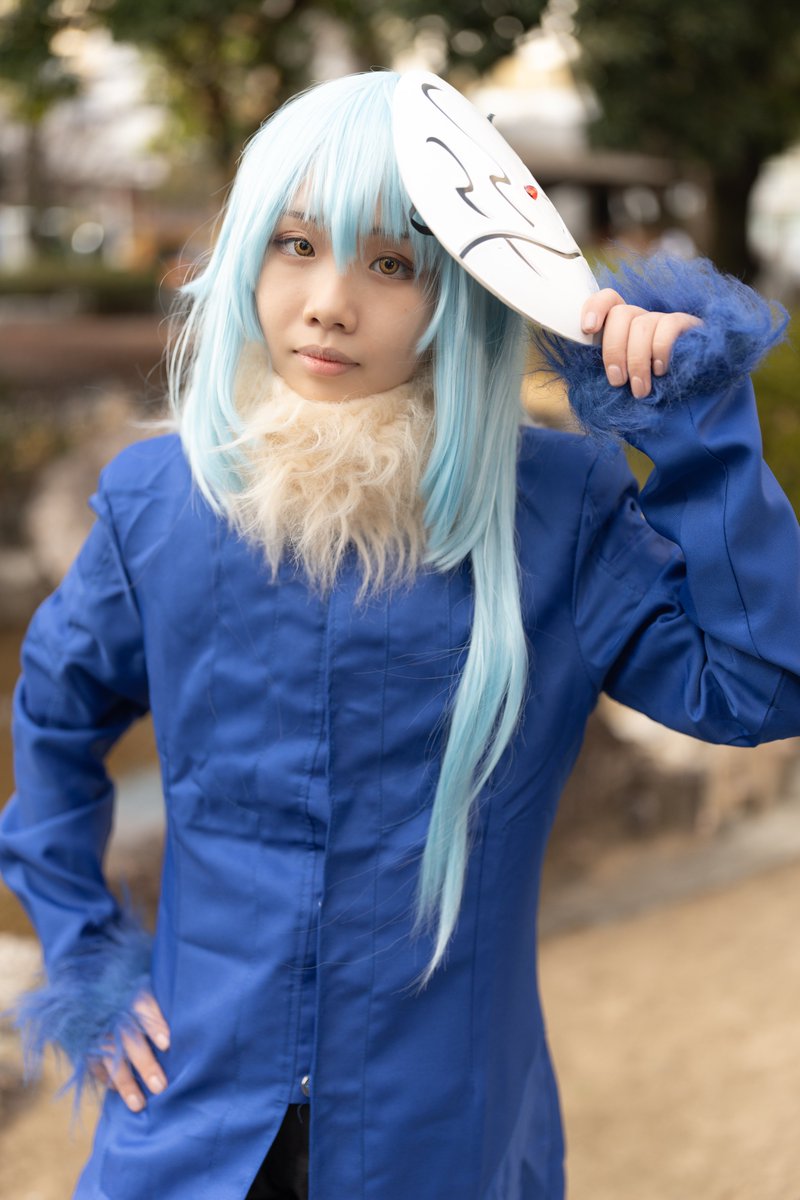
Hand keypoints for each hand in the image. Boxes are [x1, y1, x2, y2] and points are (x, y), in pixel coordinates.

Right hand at [88, 990, 170, 1112]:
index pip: (144, 1007)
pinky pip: (94, 1064)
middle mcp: (111, 1012)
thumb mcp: (142, 986)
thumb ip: (157, 1003)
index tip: (167, 1044)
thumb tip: (189, 1022)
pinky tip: (116, 1091)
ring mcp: (95, 1028)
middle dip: (145, 1064)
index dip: (155, 1026)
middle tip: (161, 1087)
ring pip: (110, 1058)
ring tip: (138, 1105)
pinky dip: (105, 1078)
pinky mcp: (82, 1041)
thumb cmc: (128, 989)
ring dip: (125, 1083)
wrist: (85, 985)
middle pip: (129, 1040)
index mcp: (130, 992)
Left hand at [581, 289, 701, 398]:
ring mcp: (662, 319)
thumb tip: (579, 373)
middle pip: (620, 314)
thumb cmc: (648, 387)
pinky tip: (660, 370)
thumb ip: (606, 371)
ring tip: (639, 389)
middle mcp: (640, 318)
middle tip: (617, 381)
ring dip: (637, 361)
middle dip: (614, 350)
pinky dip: (660, 350)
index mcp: (621, 327)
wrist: (691, 391)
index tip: (588, 329)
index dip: (595, 308)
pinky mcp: (685, 325)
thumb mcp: (622, 379)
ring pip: (642, 324)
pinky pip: (668, 326)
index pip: (607, 300)